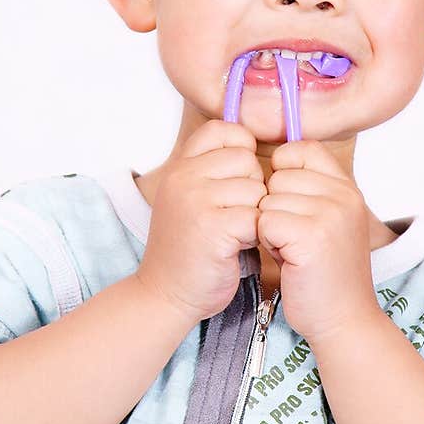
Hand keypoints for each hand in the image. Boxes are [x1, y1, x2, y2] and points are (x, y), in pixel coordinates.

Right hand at [135, 120, 265, 330]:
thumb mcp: (192, 198)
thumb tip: (258, 146)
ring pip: (256, 189)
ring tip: (234, 233)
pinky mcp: (212, 227)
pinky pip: (257, 217)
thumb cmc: (189, 248)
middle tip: (235, 215)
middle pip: (246, 159)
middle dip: (252, 188)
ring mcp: (195, 201)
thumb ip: (214, 171)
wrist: (165, 294)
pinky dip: (255, 235)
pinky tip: (237, 247)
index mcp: (179, 166)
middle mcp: (183, 177)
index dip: (241, 150)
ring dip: (255, 214)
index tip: (237, 180)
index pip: (223, 130)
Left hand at [257, 140, 379, 344]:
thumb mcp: (326, 221)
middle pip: (278, 176)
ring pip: (268, 200)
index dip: (284, 173)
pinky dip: (268, 243)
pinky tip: (288, 260)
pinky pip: (264, 221)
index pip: (302, 149)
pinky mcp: (312, 237)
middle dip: (274, 207)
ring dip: (269, 227)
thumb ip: (308, 189)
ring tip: (292, 250)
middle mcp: (343, 195)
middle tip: (293, 237)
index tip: (289, 205)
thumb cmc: (324, 273)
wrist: (343, 319)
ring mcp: (330, 214)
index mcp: (347, 187)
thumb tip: (271, 158)